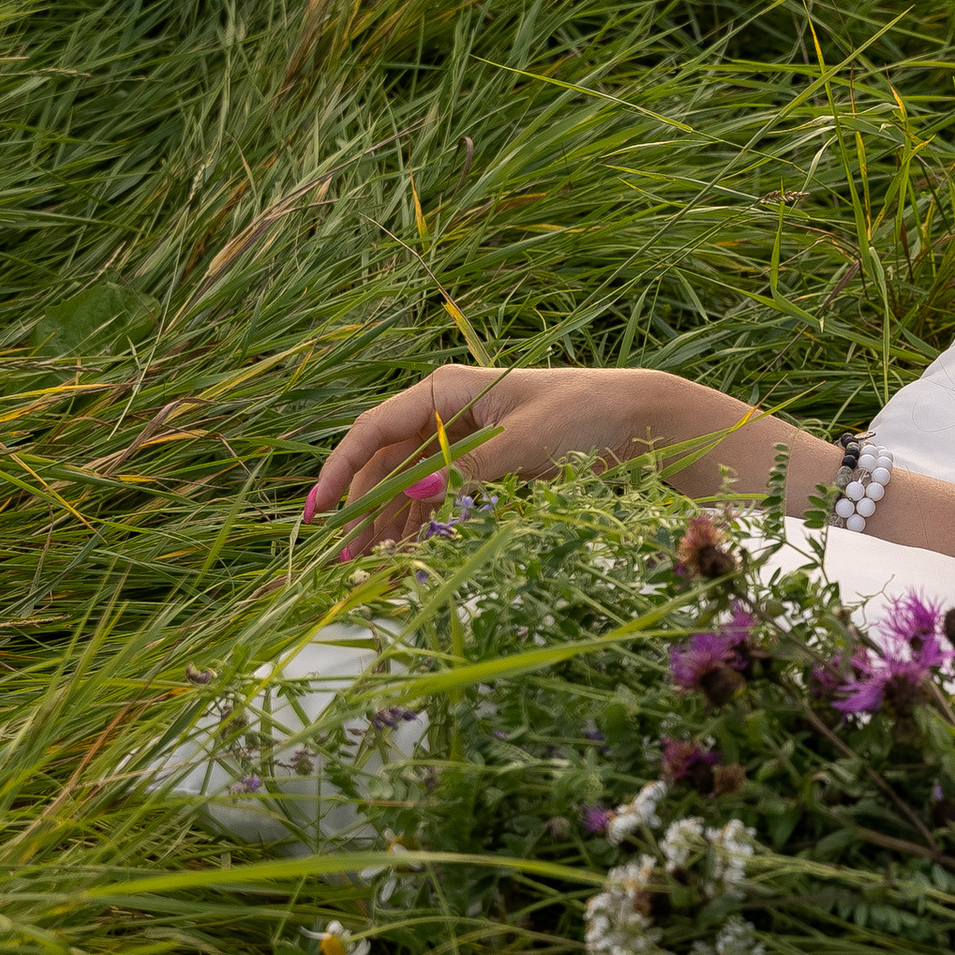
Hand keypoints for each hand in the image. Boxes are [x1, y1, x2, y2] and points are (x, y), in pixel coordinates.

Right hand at [305, 364, 660, 554]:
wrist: (637, 418)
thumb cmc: (581, 414)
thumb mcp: (523, 443)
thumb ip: (466, 471)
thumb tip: (411, 496)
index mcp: (446, 390)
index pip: (375, 429)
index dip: (340, 469)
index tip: (317, 509)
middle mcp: (446, 410)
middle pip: (387, 461)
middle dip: (362, 507)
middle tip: (343, 555)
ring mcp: (464, 436)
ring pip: (410, 482)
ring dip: (388, 520)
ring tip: (368, 564)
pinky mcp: (483, 461)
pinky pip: (440, 492)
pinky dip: (423, 521)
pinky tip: (406, 551)